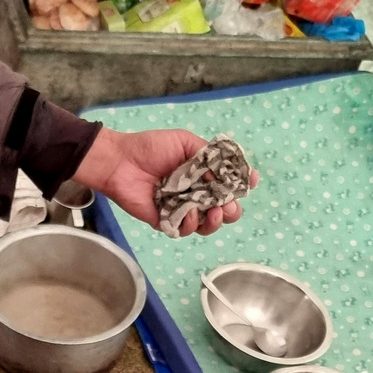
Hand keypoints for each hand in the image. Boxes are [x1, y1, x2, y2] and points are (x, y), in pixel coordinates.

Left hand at [74, 127, 257, 236]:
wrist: (121, 161)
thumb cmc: (151, 148)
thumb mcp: (185, 142)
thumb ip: (209, 155)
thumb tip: (229, 172)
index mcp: (202, 174)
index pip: (229, 184)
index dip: (242, 185)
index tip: (250, 182)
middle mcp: (195, 194)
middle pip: (224, 210)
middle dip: (232, 210)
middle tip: (229, 207)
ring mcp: (181, 209)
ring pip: (207, 225)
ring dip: (216, 222)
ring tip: (213, 214)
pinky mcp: (166, 222)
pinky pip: (185, 230)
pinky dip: (191, 224)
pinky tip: (188, 213)